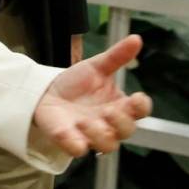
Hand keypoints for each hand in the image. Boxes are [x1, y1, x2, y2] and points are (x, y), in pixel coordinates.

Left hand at [33, 34, 151, 155]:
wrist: (46, 92)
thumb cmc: (77, 83)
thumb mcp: (96, 66)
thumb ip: (116, 56)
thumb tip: (137, 39)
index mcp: (120, 104)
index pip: (140, 110)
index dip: (141, 107)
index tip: (136, 98)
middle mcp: (110, 123)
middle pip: (128, 131)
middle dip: (121, 122)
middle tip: (108, 110)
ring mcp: (92, 135)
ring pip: (107, 146)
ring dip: (99, 135)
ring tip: (84, 121)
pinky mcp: (72, 141)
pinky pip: (79, 150)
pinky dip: (77, 144)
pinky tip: (72, 132)